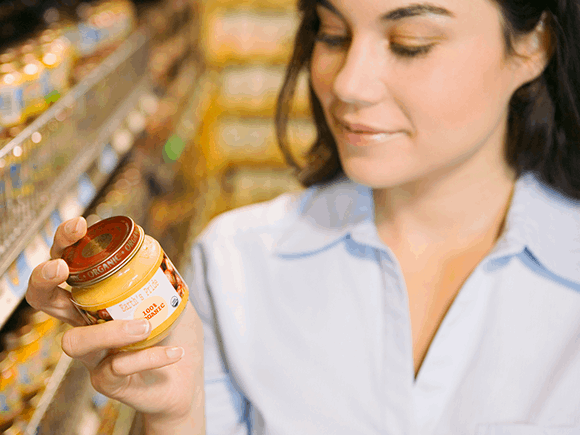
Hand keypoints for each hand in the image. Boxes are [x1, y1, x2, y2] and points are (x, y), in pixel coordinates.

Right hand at [26, 217, 204, 432]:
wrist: (187, 378)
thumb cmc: (176, 334)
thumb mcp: (174, 296)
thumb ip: (162, 274)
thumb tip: (152, 245)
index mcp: (98, 297)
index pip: (68, 267)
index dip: (64, 244)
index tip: (80, 225)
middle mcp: (87, 323)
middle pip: (44, 300)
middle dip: (44, 278)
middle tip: (61, 266)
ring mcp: (93, 354)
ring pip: (75, 342)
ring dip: (111, 331)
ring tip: (146, 325)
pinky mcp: (106, 382)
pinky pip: (116, 367)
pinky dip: (148, 357)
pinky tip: (174, 352)